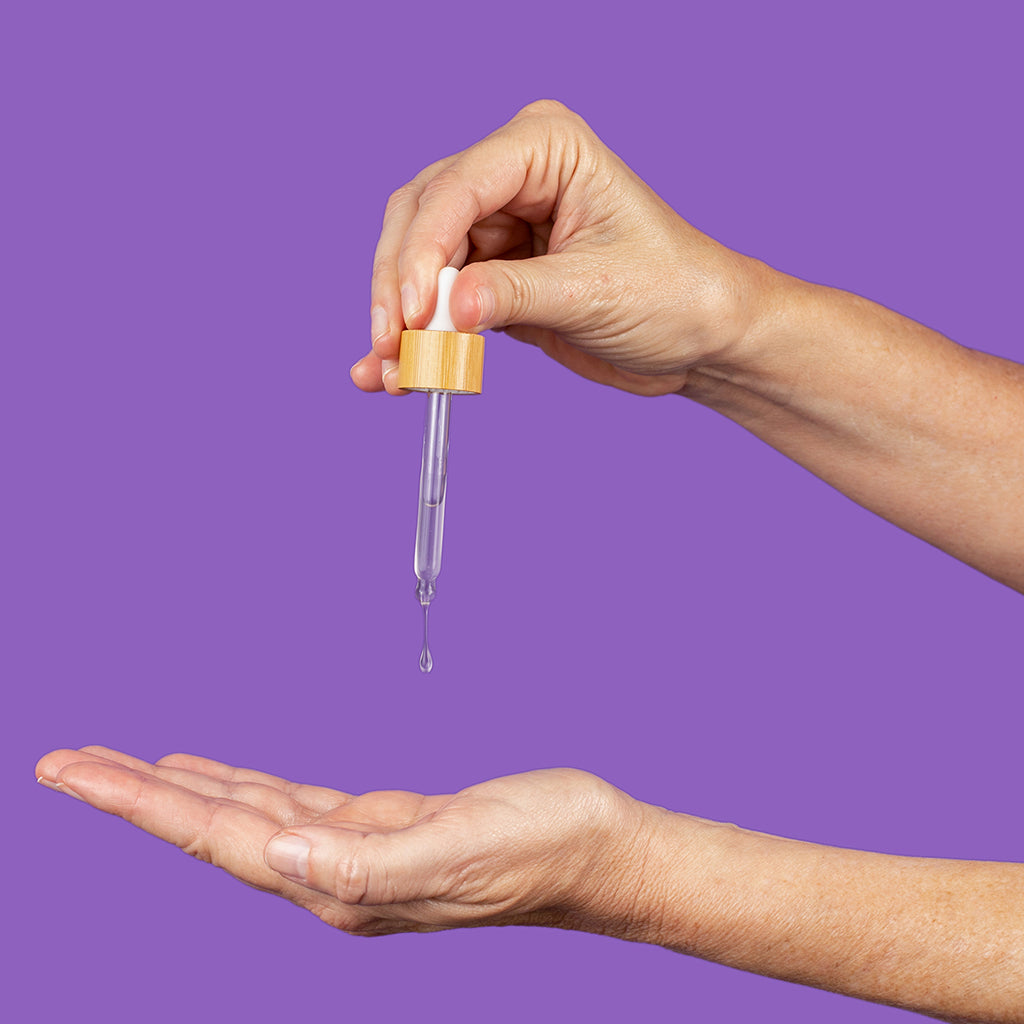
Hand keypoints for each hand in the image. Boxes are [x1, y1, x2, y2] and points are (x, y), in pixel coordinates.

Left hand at [35, 746, 649, 936]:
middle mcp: (334, 874)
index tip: (72, 772)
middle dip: (135, 795)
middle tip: (63, 762)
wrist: (594, 850)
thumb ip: (370, 860)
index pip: (220, 838)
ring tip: (121, 768)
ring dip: (180, 791)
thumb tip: (279, 855)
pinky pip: (288, 804)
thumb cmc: (544, 847)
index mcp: (344, 883)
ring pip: (245, 814)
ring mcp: (354, 851)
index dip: (143, 804)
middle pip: (213, 828)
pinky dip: (241, 786)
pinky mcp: (379, 825)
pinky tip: (218, 777)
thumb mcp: (463, 847)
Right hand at [352, 100, 760, 396]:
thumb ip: (514, 295)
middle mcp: (512, 178)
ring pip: (417, 263)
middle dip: (400, 285)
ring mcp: (497, 228)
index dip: (422, 250)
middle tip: (391, 344)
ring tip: (389, 370)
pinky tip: (396, 370)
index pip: (459, 187)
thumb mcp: (594, 291)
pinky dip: (416, 337)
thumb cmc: (673, 293)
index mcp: (546, 150)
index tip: (411, 311)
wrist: (699, 340)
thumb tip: (446, 311)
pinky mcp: (491, 277)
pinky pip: (436, 303)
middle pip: (421, 219)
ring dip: (397, 318)